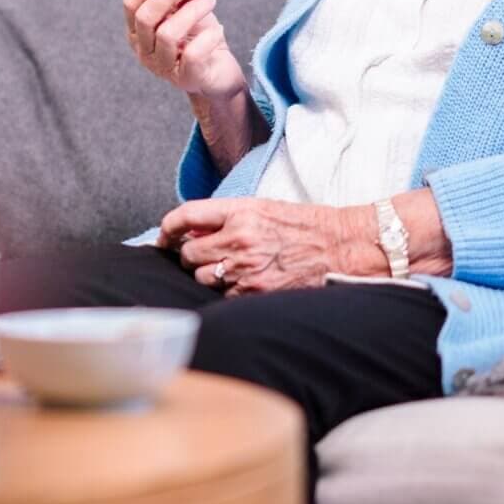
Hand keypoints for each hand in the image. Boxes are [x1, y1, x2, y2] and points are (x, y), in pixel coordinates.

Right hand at [123, 0, 246, 99]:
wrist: (220, 72)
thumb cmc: (200, 38)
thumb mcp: (190, 9)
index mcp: (138, 30)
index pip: (130, 3)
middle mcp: (144, 50)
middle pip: (145, 17)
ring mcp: (162, 67)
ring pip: (167, 33)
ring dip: (193, 10)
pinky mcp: (186, 78)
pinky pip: (193, 54)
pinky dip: (208, 37)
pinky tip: (219, 29)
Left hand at [156, 198, 375, 294]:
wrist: (339, 247)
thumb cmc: (304, 225)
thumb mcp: (264, 208)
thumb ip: (227, 217)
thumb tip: (191, 230)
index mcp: (240, 211)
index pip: (185, 215)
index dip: (168, 227)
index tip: (164, 236)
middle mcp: (238, 239)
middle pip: (187, 253)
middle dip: (192, 255)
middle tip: (206, 254)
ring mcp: (245, 268)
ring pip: (201, 277)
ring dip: (208, 275)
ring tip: (231, 268)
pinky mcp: (254, 292)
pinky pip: (222, 295)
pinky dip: (227, 291)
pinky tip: (246, 282)